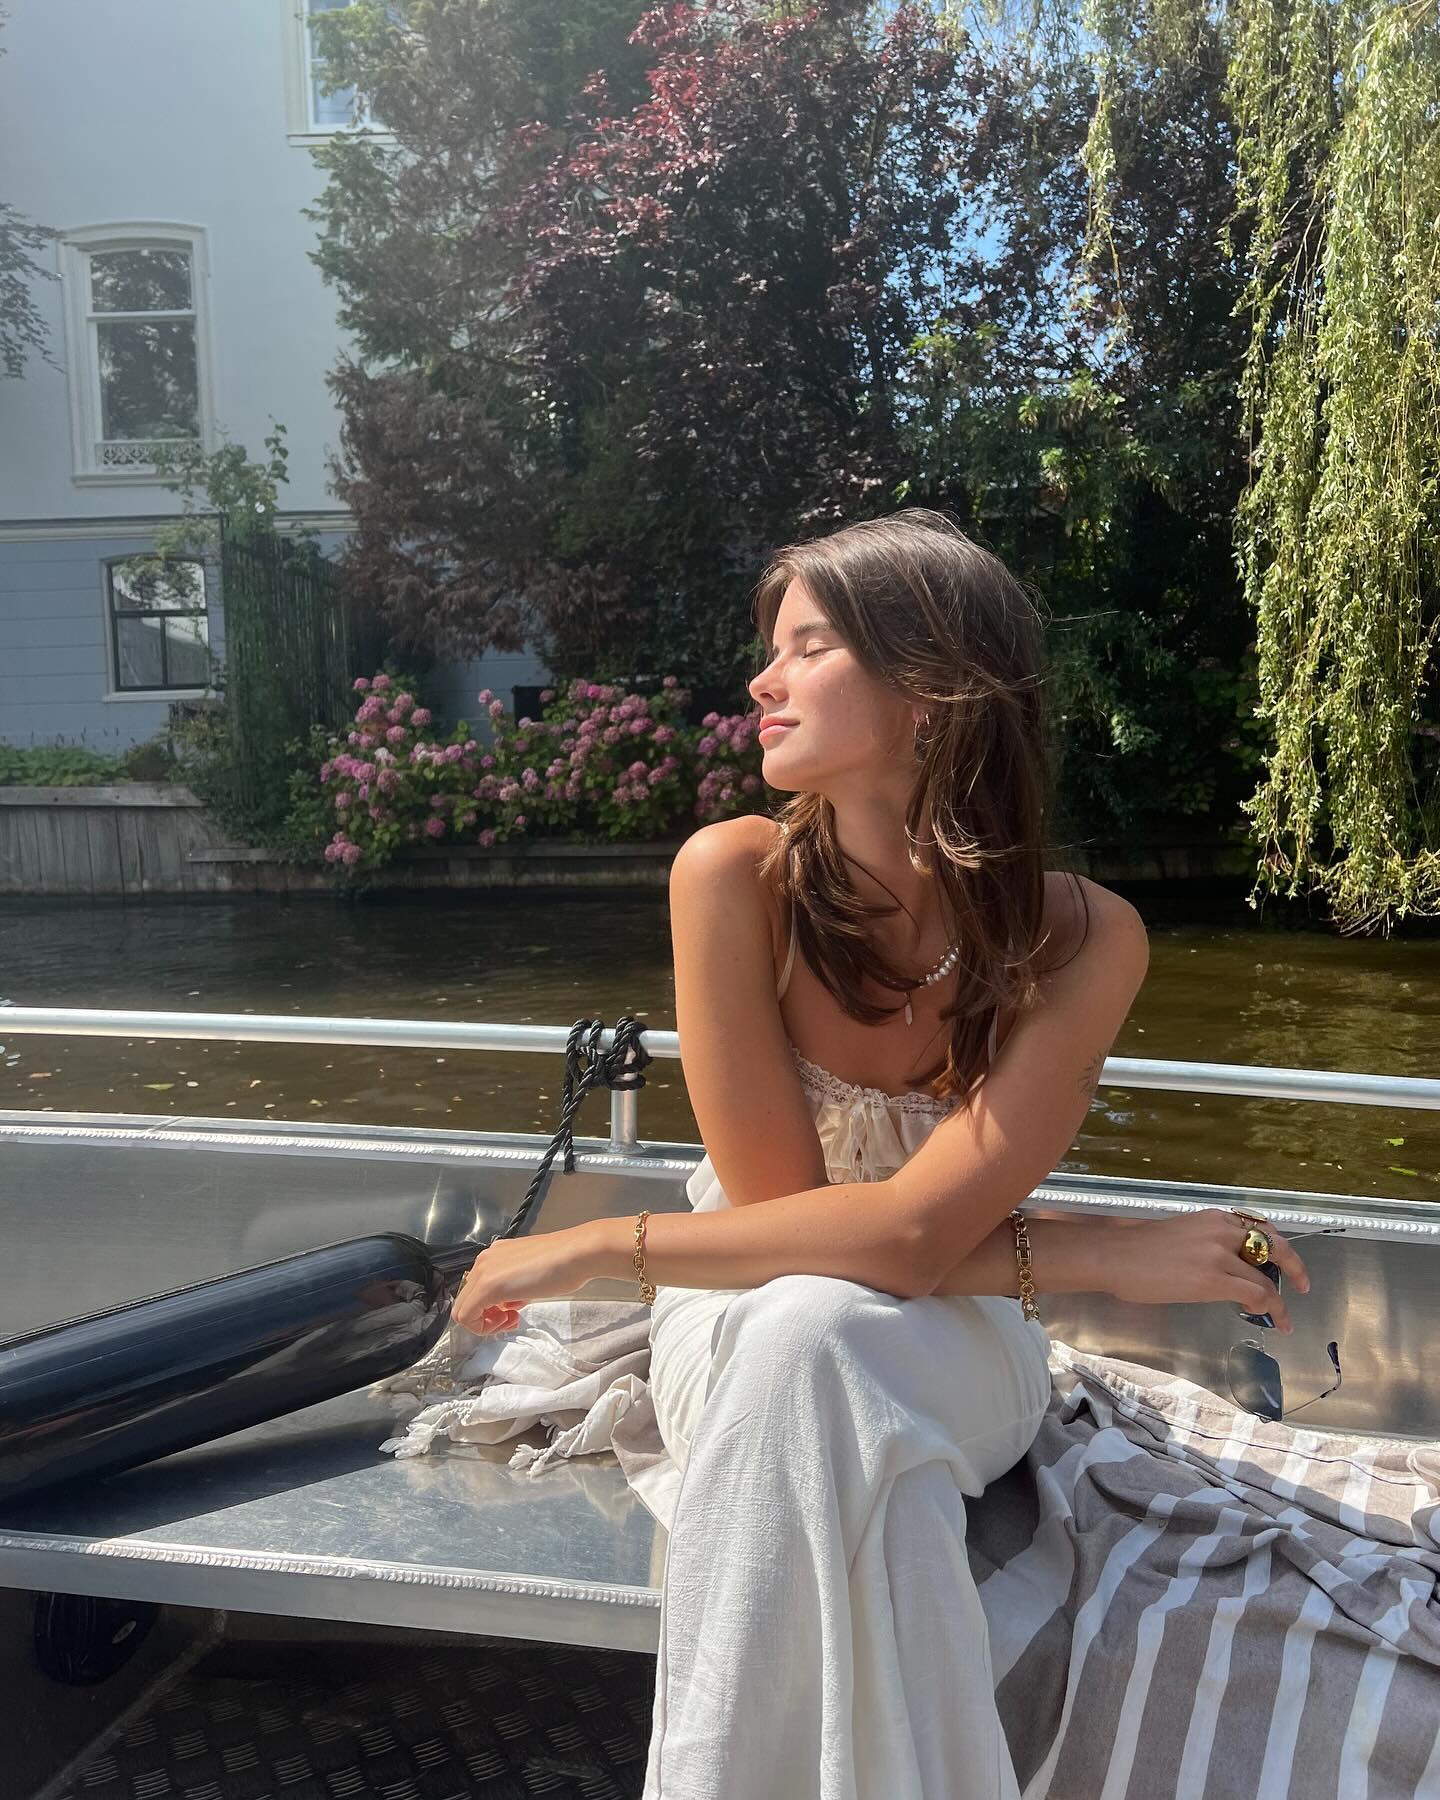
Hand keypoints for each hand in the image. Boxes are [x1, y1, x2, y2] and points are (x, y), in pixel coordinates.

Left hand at [450, 1225, 595, 1334]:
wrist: (576, 1255)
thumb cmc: (563, 1263)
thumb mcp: (530, 1275)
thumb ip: (513, 1287)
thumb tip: (508, 1302)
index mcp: (495, 1255)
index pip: (476, 1290)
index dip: (490, 1309)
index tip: (511, 1312)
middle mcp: (485, 1260)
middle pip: (466, 1300)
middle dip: (486, 1317)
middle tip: (510, 1319)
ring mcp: (484, 1271)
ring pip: (463, 1309)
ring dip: (486, 1322)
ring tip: (511, 1319)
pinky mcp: (488, 1286)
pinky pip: (467, 1315)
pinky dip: (484, 1326)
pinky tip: (510, 1319)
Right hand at [1102, 1208, 1309, 1331]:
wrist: (1115, 1256)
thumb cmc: (1137, 1250)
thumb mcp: (1184, 1235)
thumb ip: (1210, 1245)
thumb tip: (1227, 1269)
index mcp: (1214, 1218)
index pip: (1258, 1229)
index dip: (1276, 1248)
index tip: (1282, 1262)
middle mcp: (1223, 1229)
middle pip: (1274, 1246)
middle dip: (1294, 1266)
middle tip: (1302, 1284)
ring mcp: (1221, 1254)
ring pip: (1266, 1277)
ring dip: (1279, 1299)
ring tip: (1284, 1315)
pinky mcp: (1215, 1279)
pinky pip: (1256, 1294)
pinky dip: (1271, 1308)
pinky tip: (1272, 1319)